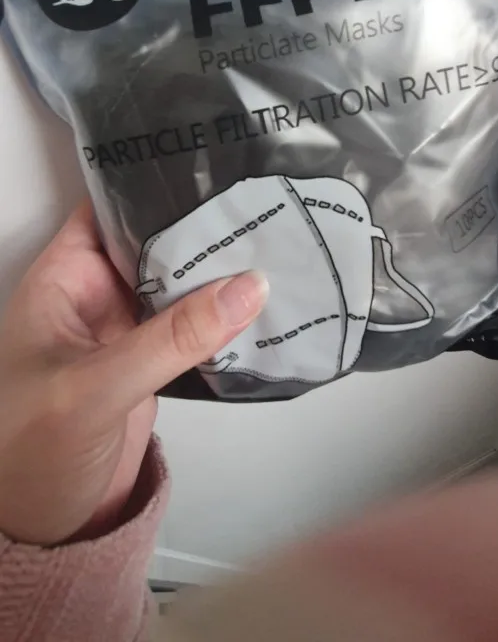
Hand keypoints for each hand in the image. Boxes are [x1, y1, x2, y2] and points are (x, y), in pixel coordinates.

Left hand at [0, 203, 266, 545]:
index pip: (109, 210)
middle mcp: (95, 296)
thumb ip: (172, 338)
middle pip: (154, 243)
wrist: (37, 528)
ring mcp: (125, 331)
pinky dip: (224, 319)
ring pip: (178, 284)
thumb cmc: (26, 453)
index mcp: (64, 278)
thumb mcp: (95, 387)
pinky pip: (192, 329)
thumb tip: (246, 287)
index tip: (210, 164)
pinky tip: (263, 307)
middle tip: (262, 203)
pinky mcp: (149, 365)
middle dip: (201, 226)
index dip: (152, 184)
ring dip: (218, 273)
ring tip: (277, 243)